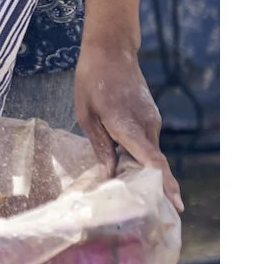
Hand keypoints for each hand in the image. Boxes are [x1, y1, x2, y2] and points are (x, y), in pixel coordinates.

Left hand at [74, 41, 182, 211]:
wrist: (111, 50)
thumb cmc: (92, 80)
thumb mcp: (86, 114)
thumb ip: (100, 145)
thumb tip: (110, 174)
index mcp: (127, 125)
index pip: (152, 160)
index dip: (164, 184)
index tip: (176, 204)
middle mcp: (146, 125)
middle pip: (153, 163)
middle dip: (155, 187)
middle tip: (153, 213)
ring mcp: (152, 120)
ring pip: (149, 152)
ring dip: (143, 170)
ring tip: (132, 192)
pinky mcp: (150, 117)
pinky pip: (147, 142)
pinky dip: (141, 155)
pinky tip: (125, 164)